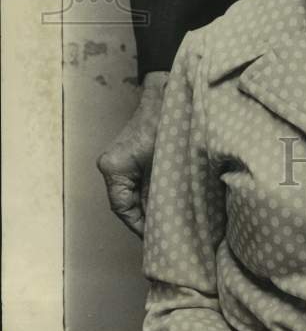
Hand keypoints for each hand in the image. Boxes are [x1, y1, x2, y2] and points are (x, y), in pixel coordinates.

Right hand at [96, 71, 167, 236]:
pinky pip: (135, 183)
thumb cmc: (168, 124)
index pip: (123, 208)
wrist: (166, 92)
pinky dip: (149, 194)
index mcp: (115, 168)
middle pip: (126, 204)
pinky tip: (165, 203)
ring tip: (168, 222)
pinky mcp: (127, 156)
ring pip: (131, 194)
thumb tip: (170, 218)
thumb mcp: (168, 162)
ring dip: (148, 206)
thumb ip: (164, 189)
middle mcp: (111, 165)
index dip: (140, 226)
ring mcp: (117, 160)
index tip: (158, 237)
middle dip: (145, 219)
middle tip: (166, 235)